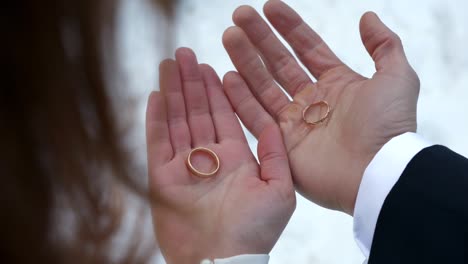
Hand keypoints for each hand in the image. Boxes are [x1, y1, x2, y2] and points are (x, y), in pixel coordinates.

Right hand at [146, 48, 294, 263]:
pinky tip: (156, 96)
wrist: (224, 261)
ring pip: (177, 122)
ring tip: (170, 65)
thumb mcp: (279, 190)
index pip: (224, 116)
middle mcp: (209, 159)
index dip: (217, 91)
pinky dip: (156, 119)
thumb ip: (274, 154)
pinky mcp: (162, 178)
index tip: (212, 66)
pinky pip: (158, 143)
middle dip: (192, 83)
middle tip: (185, 54)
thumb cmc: (255, 233)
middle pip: (198, 113)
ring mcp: (184, 167)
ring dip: (173, 93)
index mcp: (236, 159)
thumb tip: (271, 123)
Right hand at [222, 1, 418, 214]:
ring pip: (264, 86)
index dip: (289, 26)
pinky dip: (241, 98)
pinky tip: (226, 76)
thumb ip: (384, 45)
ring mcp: (296, 123)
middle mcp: (313, 101)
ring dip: (245, 61)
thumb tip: (367, 17)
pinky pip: (256, 117)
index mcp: (338, 83)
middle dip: (259, 38)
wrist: (377, 173)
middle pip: (280, 63)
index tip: (269, 6)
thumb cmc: (390, 127)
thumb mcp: (397, 78)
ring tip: (228, 37)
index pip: (307, 47)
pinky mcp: (282, 145)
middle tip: (240, 15)